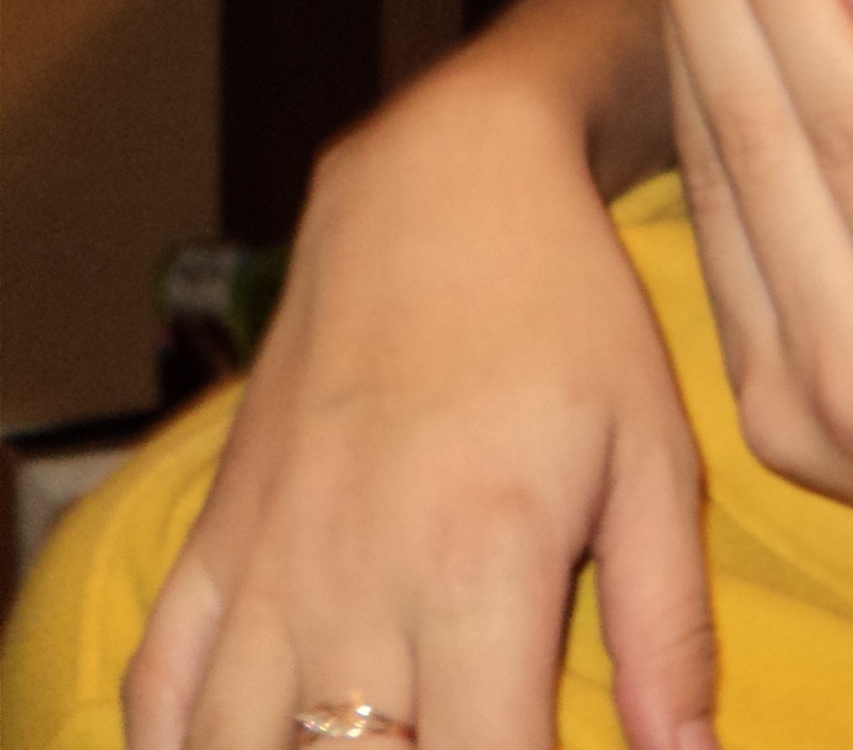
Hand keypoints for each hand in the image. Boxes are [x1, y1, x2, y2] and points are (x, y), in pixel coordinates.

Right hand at [124, 0, 716, 749]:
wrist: (444, 185)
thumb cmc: (572, 317)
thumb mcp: (656, 457)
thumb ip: (667, 626)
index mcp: (481, 564)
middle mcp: (355, 580)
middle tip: (475, 738)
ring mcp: (270, 564)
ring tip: (385, 742)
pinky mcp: (218, 537)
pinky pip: (159, 690)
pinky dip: (190, 745)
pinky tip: (259, 747)